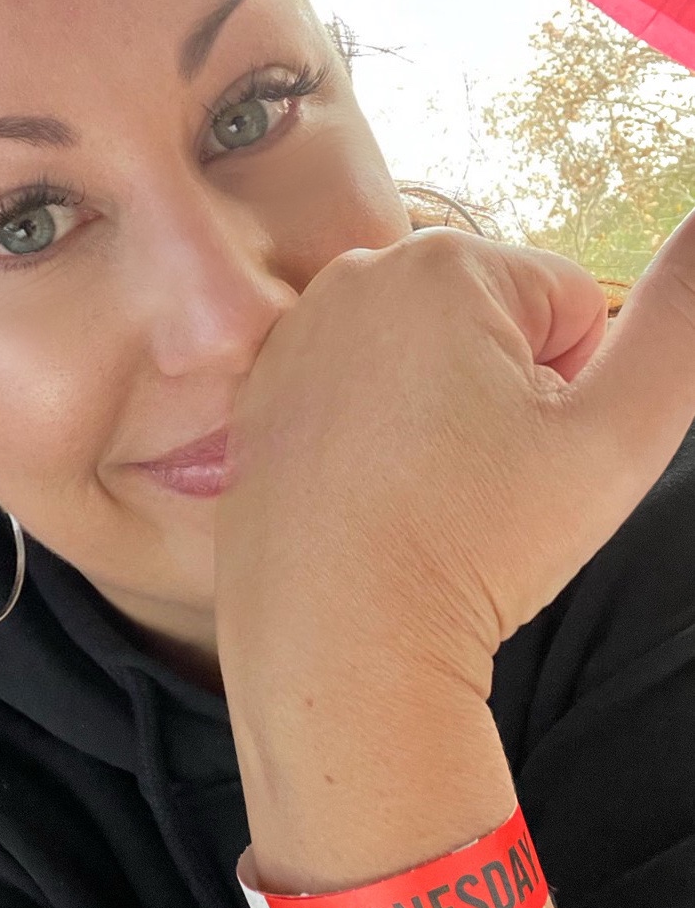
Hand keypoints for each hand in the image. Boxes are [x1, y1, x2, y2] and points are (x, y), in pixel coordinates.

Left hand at [214, 217, 694, 736]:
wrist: (337, 647)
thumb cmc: (473, 545)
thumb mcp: (618, 434)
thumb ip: (684, 317)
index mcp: (444, 260)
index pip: (571, 306)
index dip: (572, 391)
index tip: (520, 461)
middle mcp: (352, 276)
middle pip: (489, 325)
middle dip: (501, 396)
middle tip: (470, 484)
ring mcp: (293, 336)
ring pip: (421, 362)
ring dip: (438, 417)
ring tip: (417, 495)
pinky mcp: (256, 397)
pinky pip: (353, 396)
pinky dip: (370, 439)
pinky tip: (366, 499)